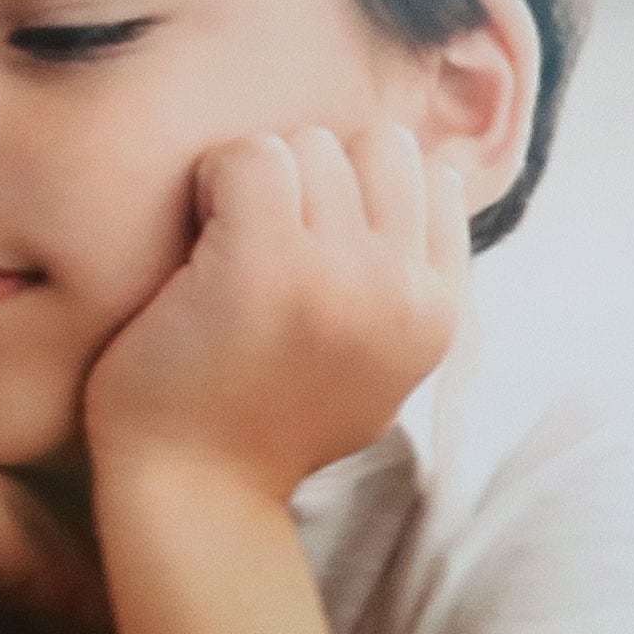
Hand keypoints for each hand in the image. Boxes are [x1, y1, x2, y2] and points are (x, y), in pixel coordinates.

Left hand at [82, 126, 469, 504]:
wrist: (195, 489)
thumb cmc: (272, 419)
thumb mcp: (381, 361)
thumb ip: (410, 281)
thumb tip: (427, 170)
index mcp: (438, 313)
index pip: (433, 176)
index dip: (367, 189)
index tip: (321, 238)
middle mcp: (401, 290)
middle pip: (378, 146)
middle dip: (321, 173)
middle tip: (271, 234)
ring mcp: (337, 274)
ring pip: (311, 144)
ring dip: (262, 178)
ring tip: (232, 242)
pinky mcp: (263, 263)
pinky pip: (250, 157)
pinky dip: (215, 180)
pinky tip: (201, 241)